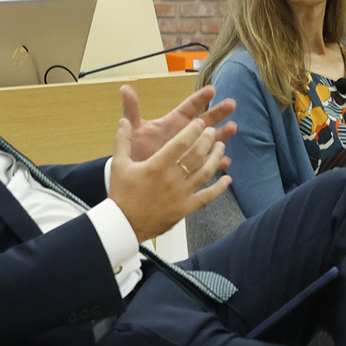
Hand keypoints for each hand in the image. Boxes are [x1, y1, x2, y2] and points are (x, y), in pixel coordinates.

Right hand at [109, 114, 231, 241]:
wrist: (124, 225)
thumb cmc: (121, 194)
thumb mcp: (118, 165)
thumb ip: (122, 141)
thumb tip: (122, 120)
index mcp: (157, 166)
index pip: (180, 143)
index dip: (193, 130)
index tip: (200, 123)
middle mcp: (172, 179)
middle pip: (197, 155)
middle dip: (208, 140)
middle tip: (212, 131)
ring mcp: (181, 194)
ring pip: (205, 172)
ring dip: (216, 158)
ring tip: (221, 147)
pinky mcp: (186, 208)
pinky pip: (208, 196)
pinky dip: (220, 187)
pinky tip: (227, 179)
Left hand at [121, 83, 236, 161]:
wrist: (136, 177)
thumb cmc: (135, 151)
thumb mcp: (134, 129)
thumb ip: (132, 109)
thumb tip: (124, 88)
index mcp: (173, 122)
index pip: (189, 107)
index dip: (200, 98)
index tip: (212, 90)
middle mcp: (185, 134)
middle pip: (205, 120)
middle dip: (218, 112)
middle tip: (232, 104)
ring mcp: (190, 151)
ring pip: (210, 140)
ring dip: (222, 134)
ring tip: (233, 128)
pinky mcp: (193, 167)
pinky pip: (208, 164)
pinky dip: (216, 162)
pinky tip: (225, 160)